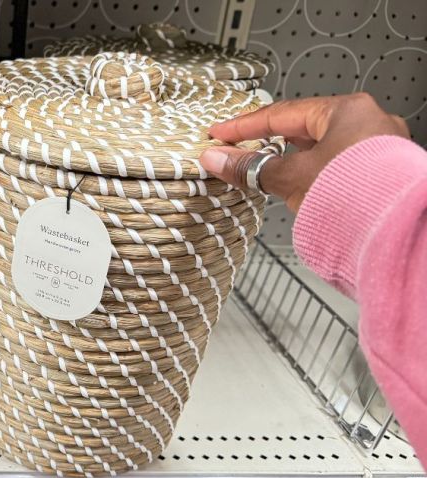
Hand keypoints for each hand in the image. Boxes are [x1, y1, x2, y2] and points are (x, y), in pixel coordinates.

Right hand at [199, 93, 409, 211]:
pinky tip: (304, 190)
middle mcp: (368, 123)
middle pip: (303, 130)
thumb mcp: (291, 176)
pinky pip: (338, 167)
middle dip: (269, 143)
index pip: (281, 114)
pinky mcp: (381, 173)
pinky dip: (314, 175)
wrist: (398, 227)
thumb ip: (251, 167)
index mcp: (347, 110)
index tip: (221, 134)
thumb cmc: (356, 192)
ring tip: (270, 176)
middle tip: (240, 154)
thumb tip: (218, 159)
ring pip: (322, 149)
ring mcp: (378, 148)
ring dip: (292, 163)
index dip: (244, 126)